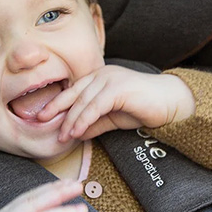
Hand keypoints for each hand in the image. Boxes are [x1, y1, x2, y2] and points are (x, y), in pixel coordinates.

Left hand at [36, 65, 195, 141]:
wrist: (170, 104)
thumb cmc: (143, 108)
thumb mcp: (112, 118)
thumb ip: (94, 123)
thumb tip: (74, 133)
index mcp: (98, 78)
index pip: (72, 91)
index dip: (56, 104)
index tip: (43, 117)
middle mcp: (102, 75)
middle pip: (73, 93)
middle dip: (56, 108)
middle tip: (41, 122)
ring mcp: (110, 79)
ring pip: (82, 101)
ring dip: (70, 120)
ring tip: (61, 136)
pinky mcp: (118, 88)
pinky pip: (95, 106)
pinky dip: (84, 119)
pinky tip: (76, 132)